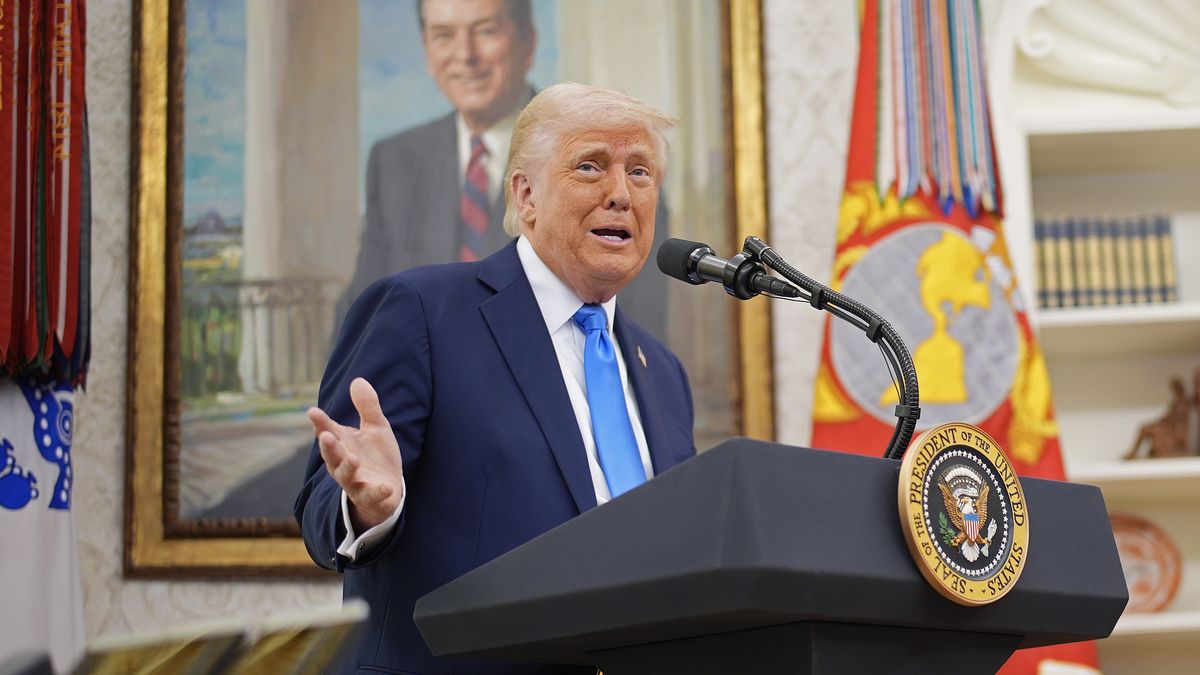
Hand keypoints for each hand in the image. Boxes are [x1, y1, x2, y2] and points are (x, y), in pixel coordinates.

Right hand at [308, 377, 404, 531]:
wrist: (388, 490)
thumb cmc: (376, 456)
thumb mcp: (375, 428)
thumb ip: (367, 407)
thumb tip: (358, 380)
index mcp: (343, 444)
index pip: (328, 431)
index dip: (320, 423)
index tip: (313, 411)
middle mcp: (343, 463)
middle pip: (332, 455)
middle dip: (329, 447)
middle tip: (326, 435)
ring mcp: (355, 481)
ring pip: (346, 476)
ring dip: (348, 468)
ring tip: (353, 459)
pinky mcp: (370, 496)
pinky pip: (371, 496)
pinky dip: (377, 492)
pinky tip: (385, 487)